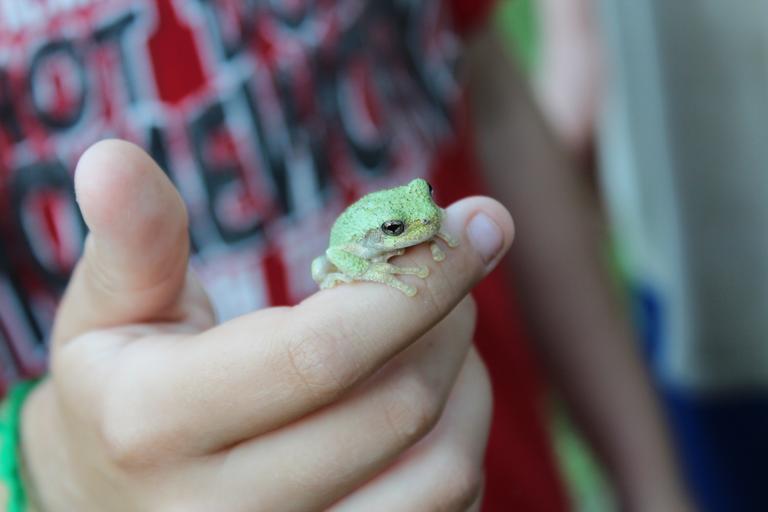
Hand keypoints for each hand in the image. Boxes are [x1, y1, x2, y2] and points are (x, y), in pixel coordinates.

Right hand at [20, 140, 513, 510]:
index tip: (475, 224)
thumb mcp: (110, 311)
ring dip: (467, 381)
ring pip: (440, 473)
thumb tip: (110, 157)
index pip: (319, 354)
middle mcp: (225, 511)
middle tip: (441, 265)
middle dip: (445, 315)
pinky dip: (462, 441)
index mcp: (156, 424)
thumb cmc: (123, 389)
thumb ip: (132, 240)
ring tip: (440, 330)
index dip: (413, 283)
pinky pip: (443, 510)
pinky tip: (434, 398)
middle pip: (395, 408)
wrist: (117, 497)